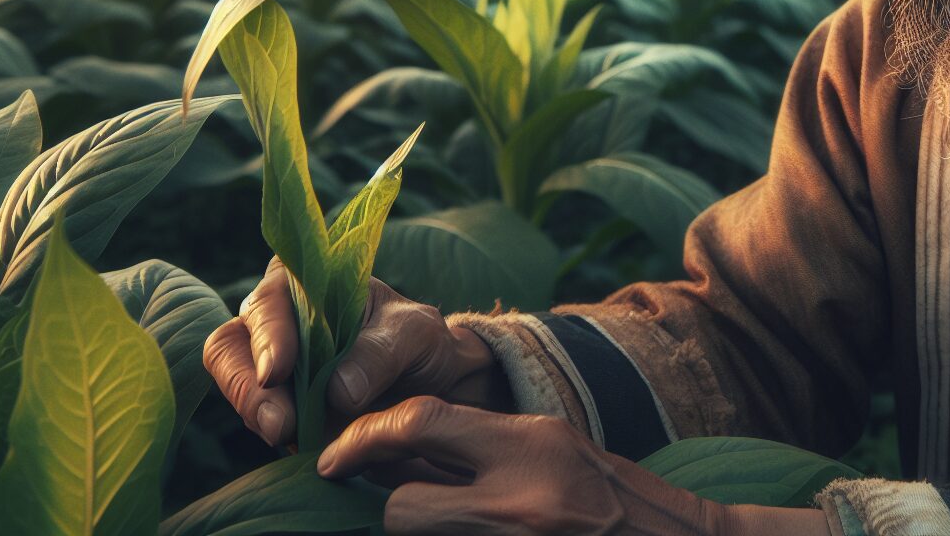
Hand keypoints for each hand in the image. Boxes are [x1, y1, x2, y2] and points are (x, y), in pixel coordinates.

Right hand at [204, 258, 510, 447]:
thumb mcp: (415, 334)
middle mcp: (276, 320)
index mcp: (305, 283)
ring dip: (254, 413)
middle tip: (278, 423)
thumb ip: (380, 352)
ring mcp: (268, 365)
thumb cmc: (419, 341)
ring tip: (285, 435)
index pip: (269, 300)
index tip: (280, 370)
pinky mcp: (275, 406)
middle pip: (231, 345)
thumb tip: (338, 390)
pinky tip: (297, 445)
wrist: (433, 381)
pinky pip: (256, 420)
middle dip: (248, 385)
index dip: (267, 334)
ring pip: (236, 384)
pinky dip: (271, 433)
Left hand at [318, 397, 832, 535]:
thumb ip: (478, 442)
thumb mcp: (551, 445)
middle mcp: (520, 501)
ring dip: (415, 531)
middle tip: (381, 499)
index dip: (364, 438)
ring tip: (430, 510)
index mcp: (530, 447)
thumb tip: (395, 445)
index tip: (333, 457)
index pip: (420, 423)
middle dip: (389, 508)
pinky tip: (451, 532)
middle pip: (404, 509)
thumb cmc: (616, 494)